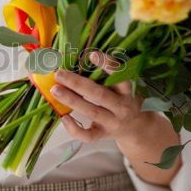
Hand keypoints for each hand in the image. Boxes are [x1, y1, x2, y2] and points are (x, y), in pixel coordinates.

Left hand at [50, 52, 181, 185]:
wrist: (135, 127)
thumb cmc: (121, 100)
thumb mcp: (121, 87)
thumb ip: (105, 76)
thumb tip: (74, 60)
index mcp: (127, 91)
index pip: (121, 77)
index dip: (108, 65)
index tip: (92, 55)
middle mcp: (121, 107)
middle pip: (100, 94)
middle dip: (78, 83)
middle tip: (59, 73)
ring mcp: (113, 123)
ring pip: (92, 112)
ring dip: (72, 100)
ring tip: (55, 90)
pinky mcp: (103, 135)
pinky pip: (88, 135)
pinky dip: (74, 128)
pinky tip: (63, 117)